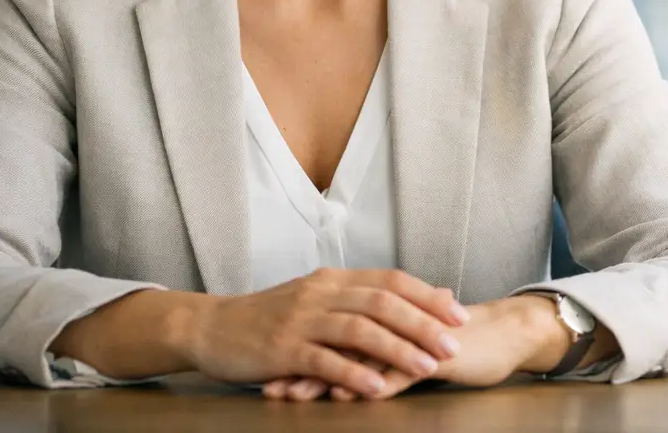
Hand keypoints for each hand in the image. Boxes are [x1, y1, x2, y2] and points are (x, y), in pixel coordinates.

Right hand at [183, 267, 469, 400]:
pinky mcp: (282, 348)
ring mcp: (301, 320)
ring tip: (427, 365)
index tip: (458, 313)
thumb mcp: (316, 300)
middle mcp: (321, 293)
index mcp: (333, 280)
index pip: (390, 280)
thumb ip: (356, 301)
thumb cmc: (269, 318)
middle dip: (423, 322)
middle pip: (382, 302)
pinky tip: (377, 387)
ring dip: (398, 348)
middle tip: (453, 343)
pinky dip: (354, 373)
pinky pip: (324, 360)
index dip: (426, 296)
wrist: (210, 327)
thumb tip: (405, 303)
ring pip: (359, 329)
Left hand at [264, 295, 576, 401]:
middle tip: (269, 380)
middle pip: (339, 337)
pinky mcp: (435, 355)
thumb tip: (340, 353)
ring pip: (362, 355)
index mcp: (387, 311)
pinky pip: (398, 371)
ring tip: (295, 393)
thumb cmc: (456, 339)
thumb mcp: (410, 340)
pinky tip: (346, 396)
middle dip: (301, 361)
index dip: (301, 341)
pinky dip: (369, 384)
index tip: (267, 361)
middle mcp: (397, 318)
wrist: (505, 335)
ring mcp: (415, 336)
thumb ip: (378, 340)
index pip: (335, 323)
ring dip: (326, 376)